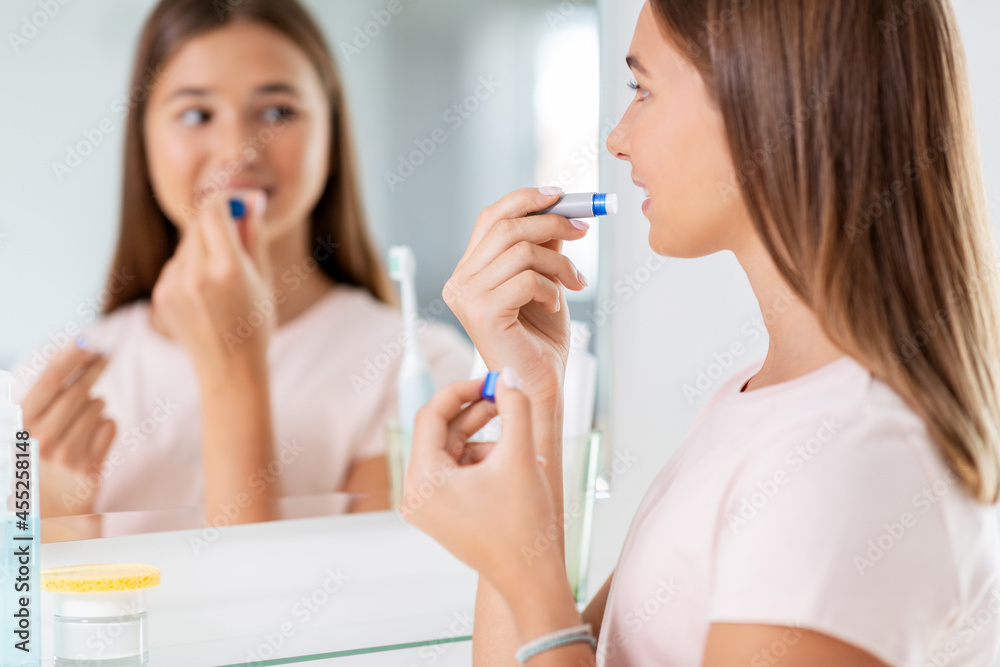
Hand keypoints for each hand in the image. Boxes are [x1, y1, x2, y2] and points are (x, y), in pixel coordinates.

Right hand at [21, 343, 115, 513]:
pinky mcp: (90, 467)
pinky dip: (107, 426)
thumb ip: (42, 398)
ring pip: (97, 407)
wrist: (43, 514)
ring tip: (82, 421)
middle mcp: (41, 438)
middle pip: (79, 389)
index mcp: (20, 425)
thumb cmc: (34, 464)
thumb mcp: (25, 432)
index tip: (88, 341)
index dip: (71, 355)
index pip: (50, 379)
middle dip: (94, 369)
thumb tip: (74, 352)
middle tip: (104, 357)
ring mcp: (67, 454)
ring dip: (96, 405)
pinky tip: (92, 440)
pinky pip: (111, 426)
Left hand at [151, 189, 272, 374]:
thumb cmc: (256, 323)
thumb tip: (253, 198)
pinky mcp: (161, 294)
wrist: (229, 369)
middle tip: (234, 241)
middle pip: (198, 223)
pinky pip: (176, 264)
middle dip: (215, 224)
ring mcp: (174, 285)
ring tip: (221, 280)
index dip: (225, 202)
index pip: (214, 211)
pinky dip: (190, 268)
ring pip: (186, 244)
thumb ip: (254, 234)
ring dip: (202, 248)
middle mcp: (197, 274)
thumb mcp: (263, 277)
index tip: (236, 205)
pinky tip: (205, 295)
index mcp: (229, 269)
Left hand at [401, 368, 563, 601]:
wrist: (532, 579)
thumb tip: (509, 375)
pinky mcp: (442, 514)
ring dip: (483, 439)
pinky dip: (481, 461)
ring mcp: (427, 507)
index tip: (490, 380)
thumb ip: (515, 407)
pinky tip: (511, 466)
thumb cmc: (524, 526)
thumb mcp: (522, 455)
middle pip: (440, 433)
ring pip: (451, 451)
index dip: (462, 391)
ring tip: (517, 444)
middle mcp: (415, 494)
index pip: (431, 415)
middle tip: (505, 397)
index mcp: (423, 480)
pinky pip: (456, 472)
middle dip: (475, 414)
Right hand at [443, 187, 588, 405]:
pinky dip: (551, 287)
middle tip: (583, 231)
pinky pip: (527, 279)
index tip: (561, 196)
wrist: (541, 383)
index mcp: (469, 271)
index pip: (490, 218)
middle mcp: (459, 281)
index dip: (525, 200)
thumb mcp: (545, 280)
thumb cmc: (540, 339)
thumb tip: (559, 208)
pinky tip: (555, 304)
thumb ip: (544, 246)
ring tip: (574, 282)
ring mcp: (467, 297)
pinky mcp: (483, 313)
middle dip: (551, 223)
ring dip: (559, 263)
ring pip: (521, 251)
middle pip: (506, 227)